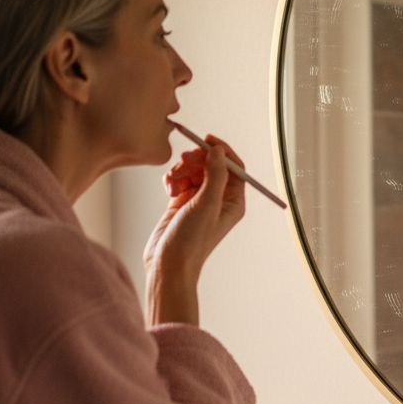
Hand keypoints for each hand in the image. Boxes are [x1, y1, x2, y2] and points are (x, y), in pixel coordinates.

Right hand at [142, 133, 246, 323]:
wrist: (167, 263)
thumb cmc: (191, 240)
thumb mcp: (207, 203)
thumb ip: (216, 174)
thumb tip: (219, 151)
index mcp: (234, 201)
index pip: (234, 166)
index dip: (222, 151)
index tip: (206, 140)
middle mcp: (219, 200)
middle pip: (211, 164)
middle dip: (197, 160)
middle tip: (184, 162)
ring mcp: (200, 200)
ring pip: (193, 170)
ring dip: (182, 170)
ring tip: (173, 183)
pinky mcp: (182, 202)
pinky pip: (180, 179)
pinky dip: (173, 179)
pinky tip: (169, 189)